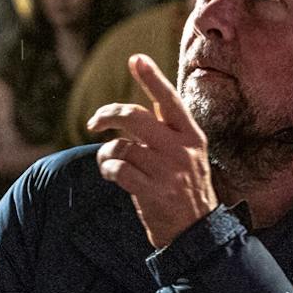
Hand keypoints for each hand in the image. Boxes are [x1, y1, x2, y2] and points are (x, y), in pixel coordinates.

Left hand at [85, 54, 218, 248]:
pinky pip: (117, 169)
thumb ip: (170, 130)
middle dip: (109, 113)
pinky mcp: (152, 192)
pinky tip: (110, 174)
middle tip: (95, 122)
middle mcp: (181, 150)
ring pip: (121, 145)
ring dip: (106, 152)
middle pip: (135, 117)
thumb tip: (148, 102)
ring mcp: (167, 171)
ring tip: (108, 161)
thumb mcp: (190, 154)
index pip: (170, 100)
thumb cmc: (187, 189)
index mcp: (192, 136)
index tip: (136, 59)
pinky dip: (107, 169)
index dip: (152, 77)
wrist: (197, 233)